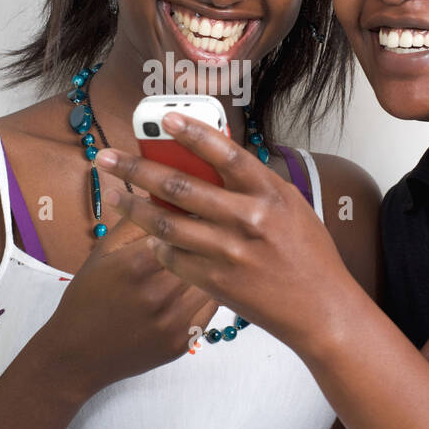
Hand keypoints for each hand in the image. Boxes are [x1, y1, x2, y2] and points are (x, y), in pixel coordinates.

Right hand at [36, 217, 218, 395]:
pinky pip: (211, 309)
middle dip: (206, 240)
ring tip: (211, 255)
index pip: (181, 228)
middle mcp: (158, 295)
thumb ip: (134, 220)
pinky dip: (209, 294)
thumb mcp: (103, 253)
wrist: (77, 355)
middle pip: (201, 254)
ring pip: (212, 281)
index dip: (191, 217)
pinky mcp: (183, 343)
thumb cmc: (87, 298)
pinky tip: (200, 285)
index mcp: (136, 266)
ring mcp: (173, 323)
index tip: (198, 208)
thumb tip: (163, 192)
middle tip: (212, 227)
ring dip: (212, 267)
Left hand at [94, 112, 361, 352]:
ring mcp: (229, 252)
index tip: (164, 119)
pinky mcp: (216, 281)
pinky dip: (157, 244)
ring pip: (166, 223)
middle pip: (179, 186)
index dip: (192, 132)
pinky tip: (147, 236)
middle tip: (108, 157)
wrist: (321, 309)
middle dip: (136, 169)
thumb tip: (211, 158)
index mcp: (269, 193)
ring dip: (134, 208)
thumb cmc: (309, 255)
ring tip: (116, 196)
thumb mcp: (290, 206)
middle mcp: (247, 219)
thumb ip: (253, 184)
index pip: (224, 152)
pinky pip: (173, 257)